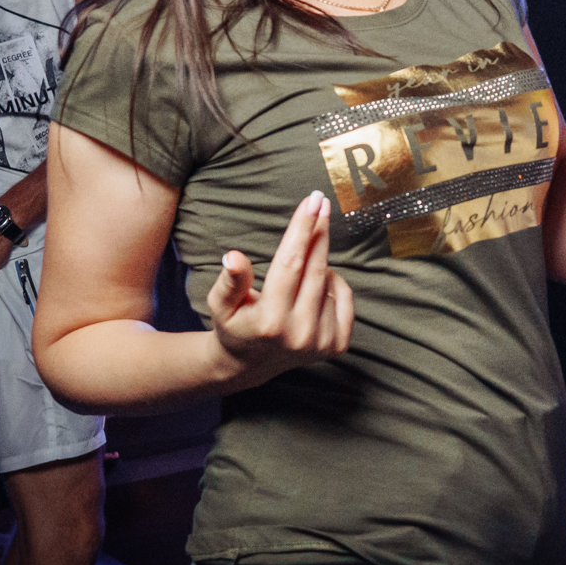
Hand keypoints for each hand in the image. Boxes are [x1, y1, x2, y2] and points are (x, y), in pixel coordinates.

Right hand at [208, 191, 353, 388]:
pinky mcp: (337, 345)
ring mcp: (321, 341)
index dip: (302, 229)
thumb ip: (229, 281)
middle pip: (315, 268)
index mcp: (269, 321)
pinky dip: (333, 283)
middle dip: (319, 230)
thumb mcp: (221, 305)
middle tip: (321, 202)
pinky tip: (316, 283)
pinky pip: (345, 297)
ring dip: (318, 262)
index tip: (312, 200)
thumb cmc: (234, 326)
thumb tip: (234, 257)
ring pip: (329, 280)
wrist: (251, 365)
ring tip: (300, 262)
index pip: (290, 264)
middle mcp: (299, 334)